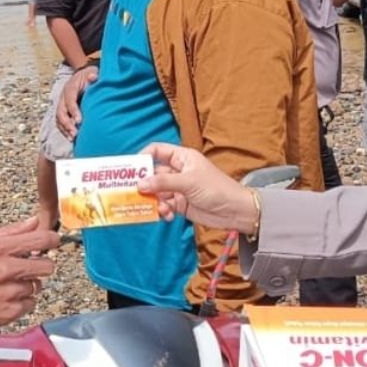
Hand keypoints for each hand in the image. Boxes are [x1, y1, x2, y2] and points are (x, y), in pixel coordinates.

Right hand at [0, 217, 59, 329]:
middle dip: (42, 266)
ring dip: (27, 286)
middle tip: (30, 268)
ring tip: (9, 285)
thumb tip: (34, 222)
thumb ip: (12, 231)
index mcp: (0, 248)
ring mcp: (10, 291)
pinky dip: (22, 302)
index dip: (52, 240)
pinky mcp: (11, 310)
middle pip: (47, 266)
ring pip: (37, 286)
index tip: (53, 241)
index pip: (41, 239)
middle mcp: (6, 269)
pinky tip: (6, 298)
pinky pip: (30, 303)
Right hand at [55, 65, 97, 139]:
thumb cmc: (90, 76)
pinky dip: (65, 130)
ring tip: (73, 138)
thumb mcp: (93, 72)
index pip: (69, 99)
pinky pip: (61, 122)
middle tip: (75, 133)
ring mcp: (62, 104)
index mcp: (70, 87)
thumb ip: (93, 75)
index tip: (79, 121)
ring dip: (65, 129)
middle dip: (67, 124)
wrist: (84, 75)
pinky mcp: (64, 111)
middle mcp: (63, 97)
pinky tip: (71, 138)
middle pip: (61, 111)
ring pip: (59, 118)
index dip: (73, 110)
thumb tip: (93, 77)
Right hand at [137, 143, 259, 234]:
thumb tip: (140, 184)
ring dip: (154, 201)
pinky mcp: (180, 205)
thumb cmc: (216, 189)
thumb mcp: (188, 182)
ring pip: (157, 193)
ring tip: (159, 208)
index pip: (157, 151)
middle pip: (153, 174)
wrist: (235, 211)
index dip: (143, 157)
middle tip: (132, 193)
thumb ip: (163, 182)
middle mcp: (178, 171)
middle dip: (144, 184)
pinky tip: (167, 216)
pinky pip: (164, 206)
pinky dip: (162, 211)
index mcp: (182, 158)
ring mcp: (178, 189)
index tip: (131, 169)